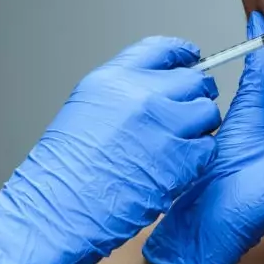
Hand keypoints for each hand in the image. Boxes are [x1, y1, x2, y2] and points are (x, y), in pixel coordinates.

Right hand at [0, 36, 221, 263]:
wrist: (55, 214)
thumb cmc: (62, 173)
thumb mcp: (85, 109)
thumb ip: (124, 91)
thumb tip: (160, 85)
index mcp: (114, 80)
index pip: (162, 49)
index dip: (182, 54)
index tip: (191, 58)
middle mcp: (141, 97)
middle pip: (193, 79)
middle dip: (193, 95)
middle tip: (185, 112)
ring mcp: (164, 127)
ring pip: (206, 111)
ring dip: (198, 127)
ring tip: (177, 143)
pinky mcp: (180, 160)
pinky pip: (208, 147)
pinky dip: (197, 157)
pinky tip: (175, 166)